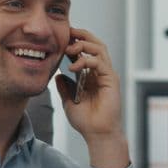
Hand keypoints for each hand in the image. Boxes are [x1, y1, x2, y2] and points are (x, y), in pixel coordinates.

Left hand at [54, 28, 129, 167]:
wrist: (97, 134)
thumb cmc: (86, 121)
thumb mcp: (68, 100)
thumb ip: (64, 87)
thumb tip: (57, 75)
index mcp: (92, 74)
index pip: (85, 51)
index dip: (75, 41)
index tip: (60, 37)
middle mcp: (101, 72)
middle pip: (95, 43)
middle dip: (81, 36)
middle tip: (67, 33)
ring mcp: (107, 74)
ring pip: (99, 48)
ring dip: (83, 45)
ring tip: (69, 49)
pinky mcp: (111, 80)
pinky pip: (100, 62)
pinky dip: (86, 60)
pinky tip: (73, 67)